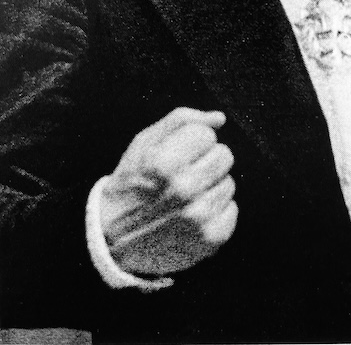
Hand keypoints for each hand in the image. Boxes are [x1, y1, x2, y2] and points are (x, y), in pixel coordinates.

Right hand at [100, 107, 237, 276]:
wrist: (113, 239)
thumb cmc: (131, 182)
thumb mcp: (144, 143)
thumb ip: (182, 120)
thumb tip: (219, 119)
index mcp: (163, 163)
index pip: (206, 134)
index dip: (192, 142)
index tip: (176, 155)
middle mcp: (182, 190)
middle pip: (224, 155)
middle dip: (205, 161)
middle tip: (183, 175)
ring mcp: (198, 217)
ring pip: (228, 182)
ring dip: (210, 187)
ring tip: (185, 197)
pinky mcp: (210, 239)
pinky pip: (232, 210)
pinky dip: (216, 211)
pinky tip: (193, 215)